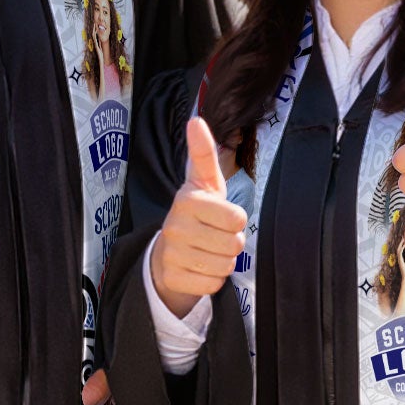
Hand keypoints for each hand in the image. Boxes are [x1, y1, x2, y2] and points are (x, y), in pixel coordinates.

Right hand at [149, 116, 246, 317]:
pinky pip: (213, 284)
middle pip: (234, 244)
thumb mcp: (204, 182)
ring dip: (223, 261)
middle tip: (215, 236)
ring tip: (207, 251)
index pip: (237, 218)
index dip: (236, 220)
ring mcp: (172, 254)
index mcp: (187, 200)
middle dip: (231, 243)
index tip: (221, 215)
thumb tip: (196, 120)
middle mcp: (175, 226)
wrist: (167, 252)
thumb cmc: (197, 213)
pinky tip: (199, 267)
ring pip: (225, 266)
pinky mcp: (173, 278)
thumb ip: (203, 153)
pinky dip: (212, 279)